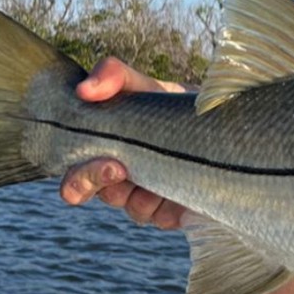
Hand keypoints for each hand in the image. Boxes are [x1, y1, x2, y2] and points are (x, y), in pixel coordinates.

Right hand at [59, 57, 189, 229]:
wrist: (219, 120)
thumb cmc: (170, 105)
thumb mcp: (144, 85)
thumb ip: (113, 76)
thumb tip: (85, 90)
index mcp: (103, 157)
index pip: (74, 182)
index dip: (78, 182)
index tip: (108, 163)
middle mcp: (120, 182)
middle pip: (99, 198)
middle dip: (102, 184)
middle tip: (120, 169)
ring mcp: (146, 200)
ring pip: (134, 209)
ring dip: (146, 193)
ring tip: (169, 169)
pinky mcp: (174, 212)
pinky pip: (165, 218)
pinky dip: (174, 203)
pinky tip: (187, 185)